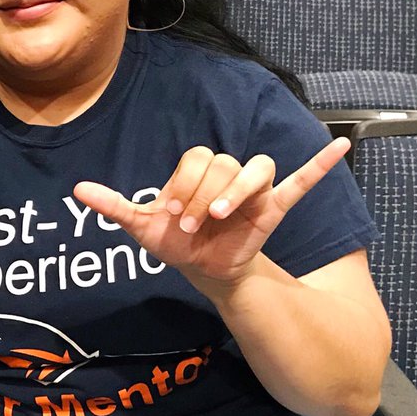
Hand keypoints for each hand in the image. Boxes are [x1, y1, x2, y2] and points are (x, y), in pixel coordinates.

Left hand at [73, 137, 350, 289]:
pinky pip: (302, 180)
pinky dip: (320, 164)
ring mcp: (253, 189)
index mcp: (196, 170)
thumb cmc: (175, 243)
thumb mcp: (142, 227)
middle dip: (203, 196)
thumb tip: (77, 190)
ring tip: (219, 216)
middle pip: (223, 164)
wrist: (204, 270)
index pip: (195, 160)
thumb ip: (114, 206)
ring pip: (256, 168)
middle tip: (192, 226)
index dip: (182, 186)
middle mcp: (226, 172)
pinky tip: (340, 145)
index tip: (172, 217)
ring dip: (237, 191)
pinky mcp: (275, 207)